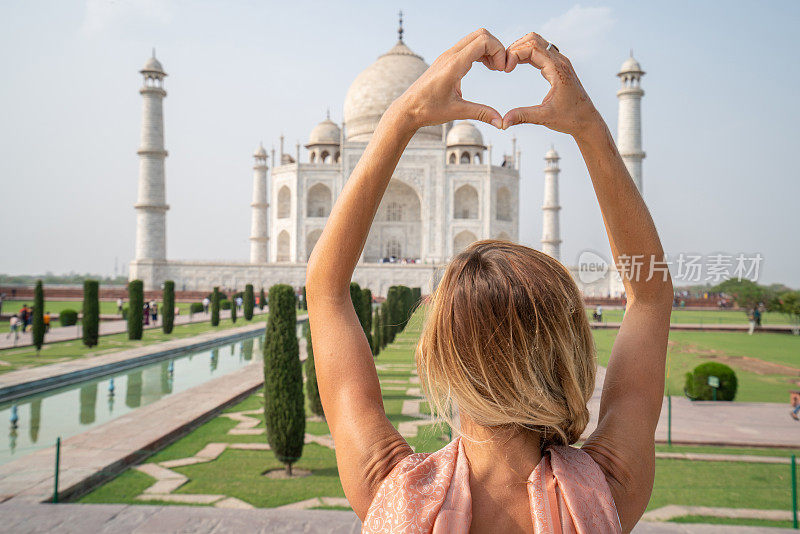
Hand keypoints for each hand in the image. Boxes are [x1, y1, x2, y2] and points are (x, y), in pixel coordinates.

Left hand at [391, 29, 505, 129]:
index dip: (498, 51)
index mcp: (453, 65)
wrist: (407, 109)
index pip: (483, 41)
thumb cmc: (427, 110)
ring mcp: (447, 55)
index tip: (502, 70)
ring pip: (475, 38)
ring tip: (494, 68)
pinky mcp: (446, 59)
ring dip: (488, 49)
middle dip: (496, 48)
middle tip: (500, 68)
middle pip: (481, 34)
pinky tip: (484, 67)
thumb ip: (481, 114)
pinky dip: (480, 52)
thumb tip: (501, 123)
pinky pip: (468, 46)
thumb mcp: (457, 112)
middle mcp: (450, 55)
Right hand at [502, 32, 601, 135]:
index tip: (506, 69)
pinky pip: (541, 51)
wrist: (587, 120)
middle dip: (516, 48)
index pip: (533, 47)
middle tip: (504, 64)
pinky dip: (527, 54)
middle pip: (534, 39)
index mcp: (557, 69)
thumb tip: (503, 122)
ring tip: (509, 64)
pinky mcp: (558, 66)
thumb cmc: (570, 118)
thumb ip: (523, 116)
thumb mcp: (544, 118)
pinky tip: (518, 64)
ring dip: (521, 49)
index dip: (515, 54)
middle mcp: (560, 61)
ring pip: (538, 43)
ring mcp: (560, 62)